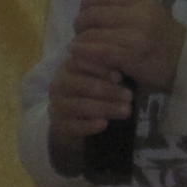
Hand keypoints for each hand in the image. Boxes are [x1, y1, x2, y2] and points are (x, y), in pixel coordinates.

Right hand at [47, 50, 132, 169]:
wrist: (81, 117)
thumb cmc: (98, 89)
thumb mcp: (106, 75)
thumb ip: (112, 66)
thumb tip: (126, 61)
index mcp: (69, 66)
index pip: (79, 63)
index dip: (100, 69)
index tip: (120, 76)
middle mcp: (59, 84)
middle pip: (81, 85)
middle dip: (107, 90)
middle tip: (130, 96)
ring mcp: (57, 105)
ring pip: (78, 106)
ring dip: (104, 108)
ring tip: (126, 111)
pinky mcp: (59, 125)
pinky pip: (72, 126)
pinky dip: (88, 125)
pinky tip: (104, 124)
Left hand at [70, 0, 185, 91]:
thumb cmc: (164, 40)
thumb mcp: (150, 14)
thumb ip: (124, 8)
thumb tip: (89, 9)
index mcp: (143, 1)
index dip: (86, 4)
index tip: (86, 14)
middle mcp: (140, 15)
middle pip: (92, 14)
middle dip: (80, 26)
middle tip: (82, 35)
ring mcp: (136, 36)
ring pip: (92, 34)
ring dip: (81, 42)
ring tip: (81, 48)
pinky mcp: (132, 56)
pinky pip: (99, 51)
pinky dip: (84, 53)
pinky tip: (79, 55)